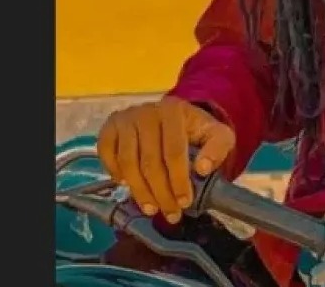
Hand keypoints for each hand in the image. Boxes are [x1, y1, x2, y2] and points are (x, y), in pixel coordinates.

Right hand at [96, 97, 235, 223]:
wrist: (174, 116)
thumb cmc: (195, 129)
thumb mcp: (217, 134)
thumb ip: (217, 149)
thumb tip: (202, 169)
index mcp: (174, 111)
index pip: (174, 152)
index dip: (178, 181)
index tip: (184, 203)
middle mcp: (146, 112)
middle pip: (150, 161)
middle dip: (161, 193)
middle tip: (170, 214)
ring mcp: (125, 119)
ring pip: (128, 163)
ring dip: (140, 191)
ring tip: (151, 208)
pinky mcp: (109, 127)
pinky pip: (107, 155)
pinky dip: (115, 173)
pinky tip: (128, 186)